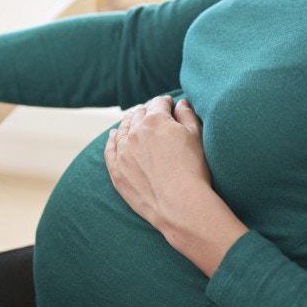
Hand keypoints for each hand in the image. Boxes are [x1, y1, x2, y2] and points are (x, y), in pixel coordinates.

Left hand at [104, 96, 246, 276]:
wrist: (179, 204)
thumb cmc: (193, 170)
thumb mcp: (196, 136)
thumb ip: (187, 115)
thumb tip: (180, 103)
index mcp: (154, 120)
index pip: (158, 103)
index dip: (166, 102)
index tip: (169, 104)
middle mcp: (134, 132)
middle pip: (139, 114)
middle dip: (148, 111)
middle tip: (153, 112)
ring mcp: (123, 151)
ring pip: (123, 129)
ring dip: (129, 122)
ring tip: (133, 119)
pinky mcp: (116, 170)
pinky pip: (110, 148)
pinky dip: (113, 139)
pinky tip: (114, 134)